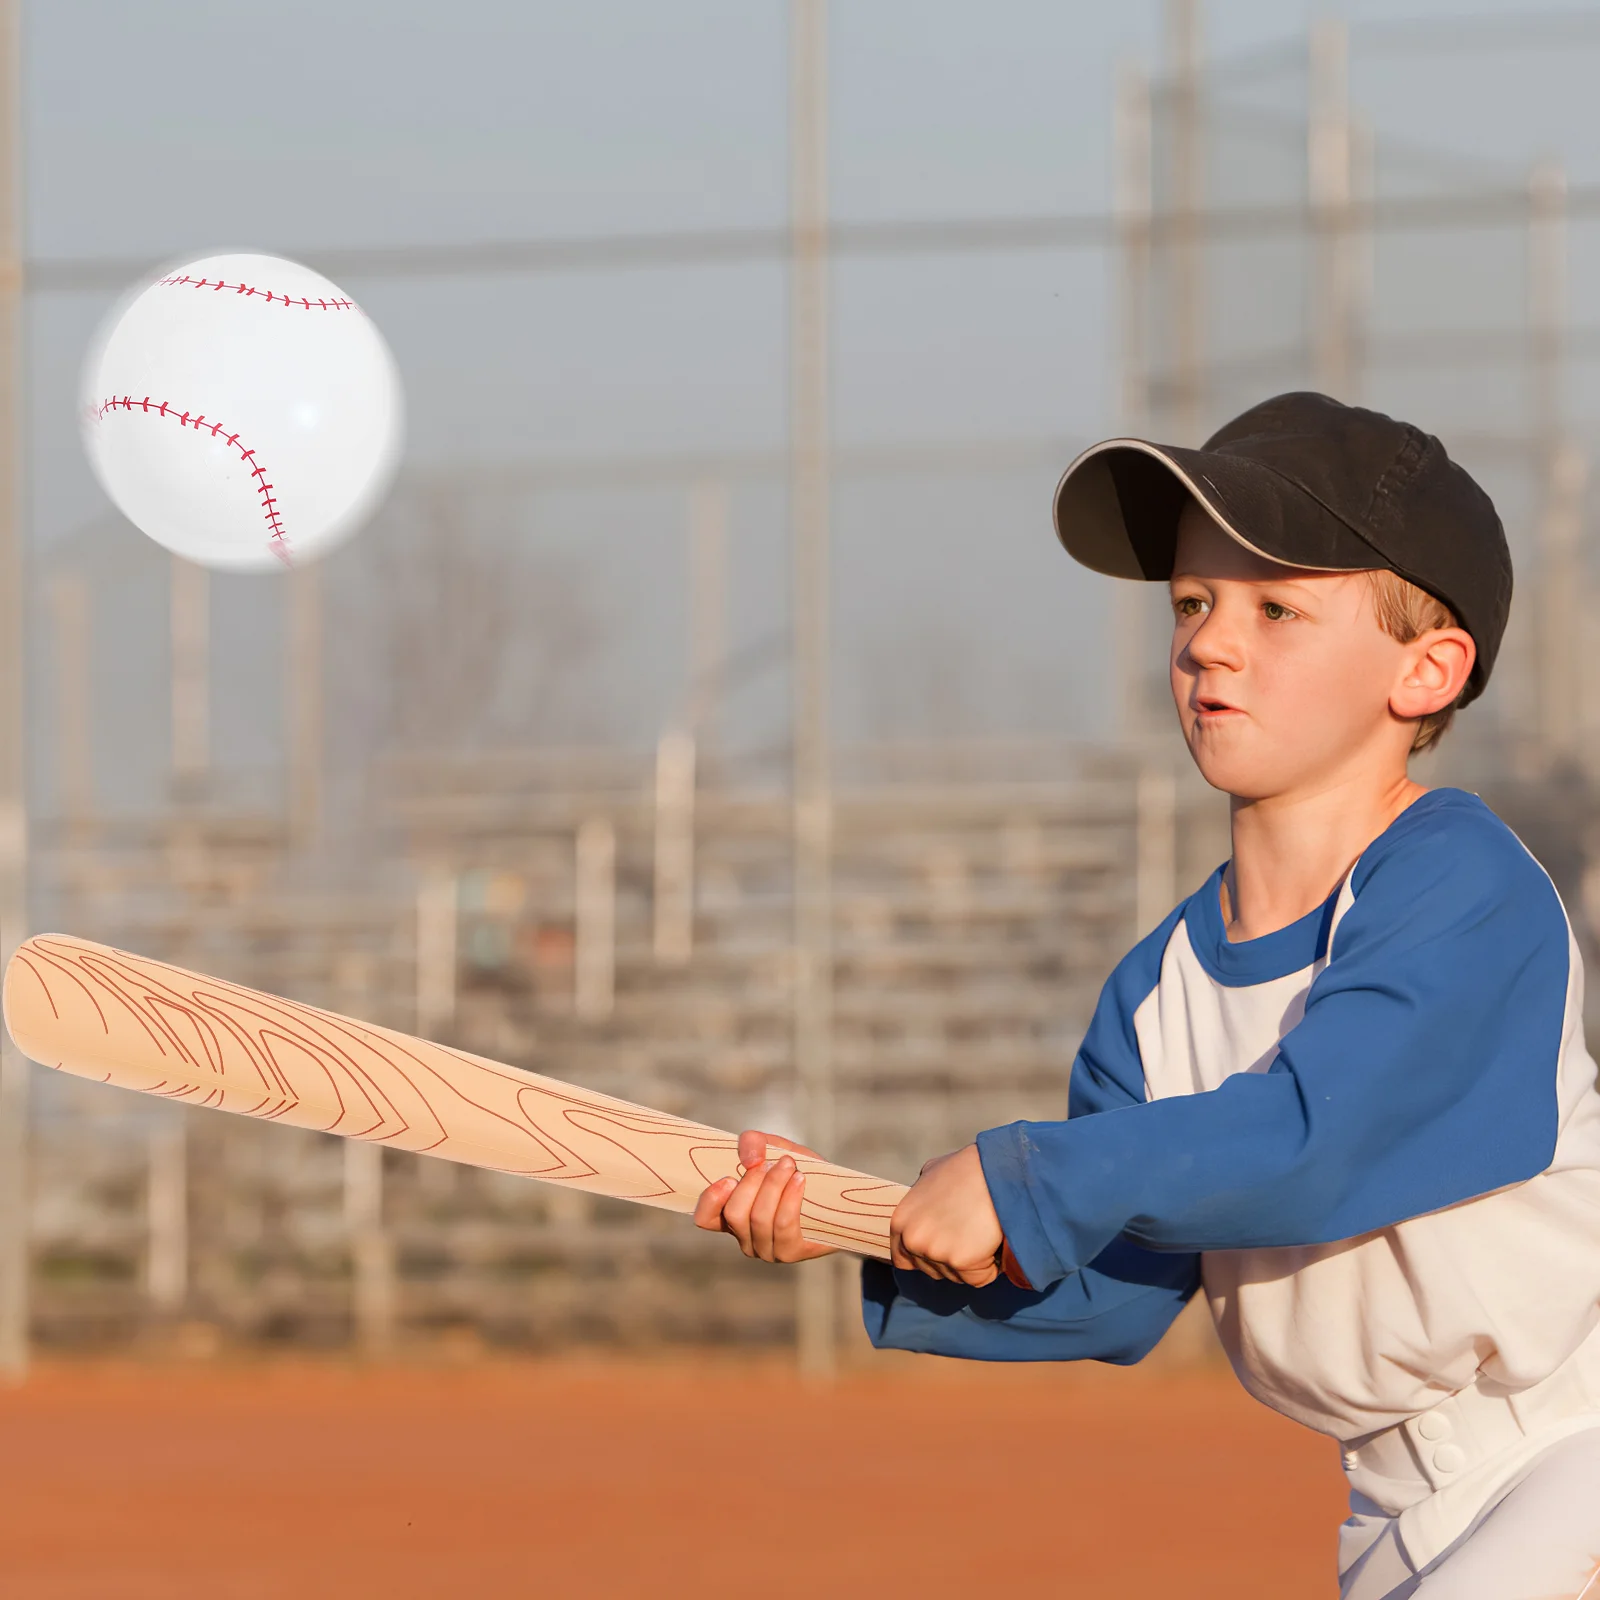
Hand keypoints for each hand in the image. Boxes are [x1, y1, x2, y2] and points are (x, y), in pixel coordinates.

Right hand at [693, 1129, 838, 1263]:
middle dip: (753, 1183)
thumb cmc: (799, 1172)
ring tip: (790, 1165)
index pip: (705, 1217)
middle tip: (773, 1162)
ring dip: (775, 1186)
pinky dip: (790, 1198)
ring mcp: (767, 1248)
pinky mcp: (790, 1251)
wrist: (837, 1195)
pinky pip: (783, 1225)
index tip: (728, 1178)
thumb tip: (750, 1158)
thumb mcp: (775, 1149)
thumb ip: (755, 1143)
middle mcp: (745, 1236)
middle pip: (735, 1214)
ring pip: (760, 1218)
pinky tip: (800, 1180)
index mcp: (733, 1214)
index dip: (711, 1200)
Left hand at [891, 1144, 1003, 1286]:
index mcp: (901, 1222)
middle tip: (969, 1235)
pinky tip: (994, 1242)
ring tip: (982, 1233)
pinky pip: (979, 1278)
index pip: (903, 1259)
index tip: (944, 1248)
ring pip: (956, 1276)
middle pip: (931, 1271)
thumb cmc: (967, 1169)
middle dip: (950, 1260)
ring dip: (971, 1263)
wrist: (995, 1169)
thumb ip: (920, 1197)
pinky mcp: (962, 1261)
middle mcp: (913, 1240)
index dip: (925, 1256)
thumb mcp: (931, 1174)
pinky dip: (989, 1267)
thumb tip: (923, 1206)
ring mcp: (936, 1252)